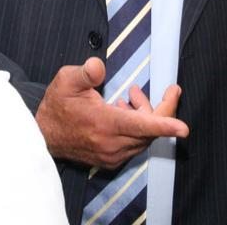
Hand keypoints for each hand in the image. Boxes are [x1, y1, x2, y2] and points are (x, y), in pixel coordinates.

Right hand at [35, 57, 188, 167]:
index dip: (165, 124)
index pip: (142, 126)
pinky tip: (124, 110)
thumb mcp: (66, 80)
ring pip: (144, 137)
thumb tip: (99, 66)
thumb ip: (85, 72)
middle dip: (162, 109)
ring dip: (147, 116)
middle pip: (151, 131)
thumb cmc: (56, 106)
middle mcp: (111, 144)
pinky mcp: (110, 160)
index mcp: (104, 124)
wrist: (42, 136)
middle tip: (171, 90)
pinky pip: (135, 144)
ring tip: (131, 95)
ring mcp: (111, 155)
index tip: (184, 128)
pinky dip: (138, 127)